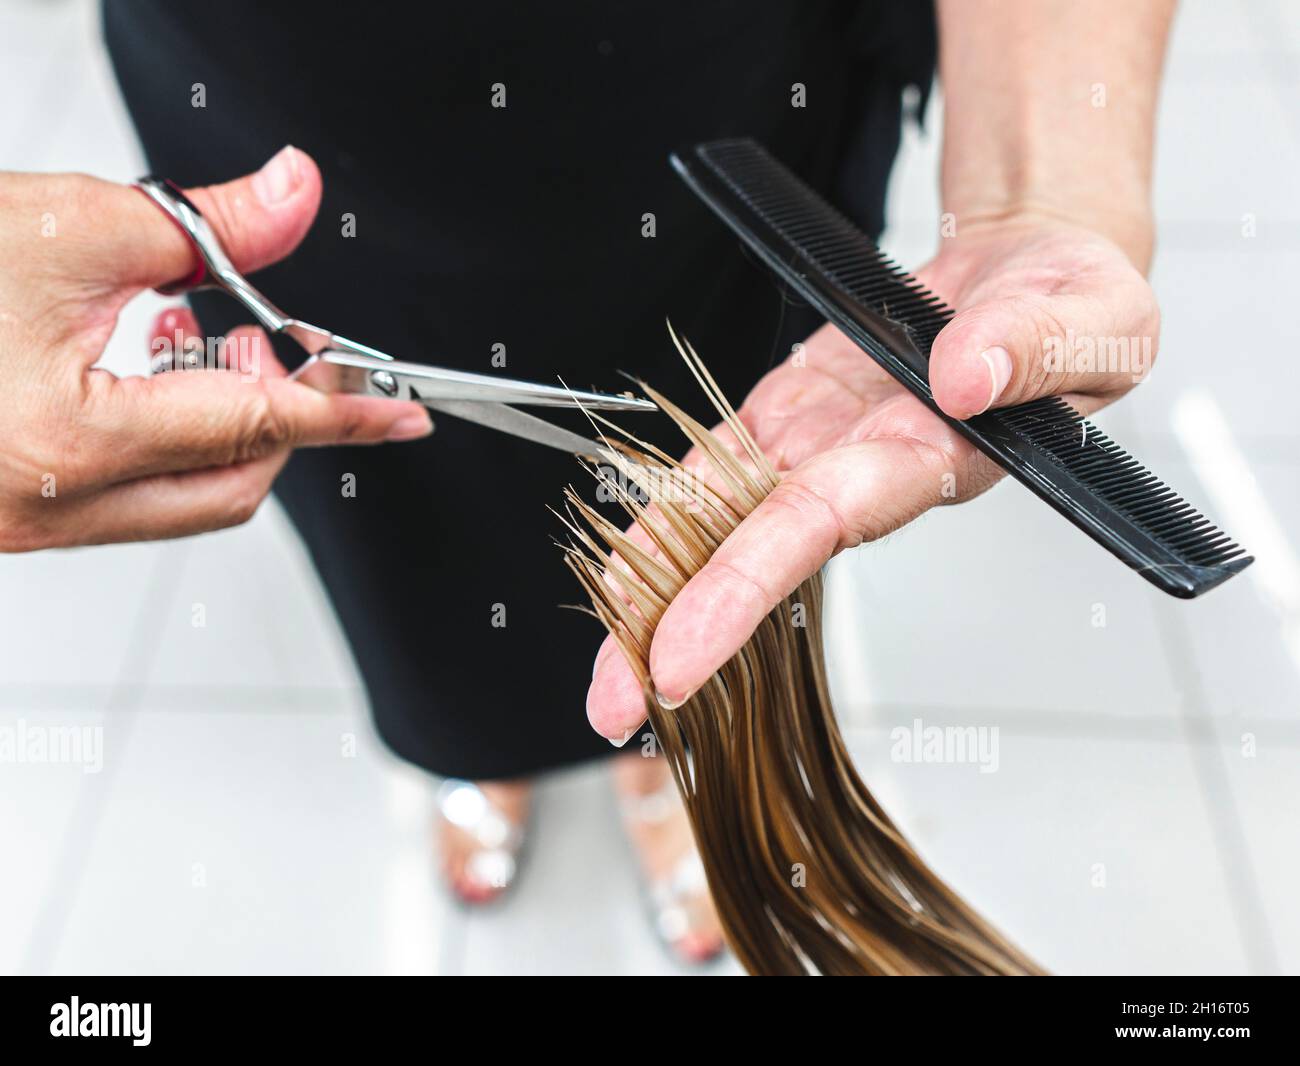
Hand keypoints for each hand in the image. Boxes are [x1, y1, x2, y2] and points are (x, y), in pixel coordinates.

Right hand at [0, 146, 431, 551]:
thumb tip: (294, 193)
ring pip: (181, 502)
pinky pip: (127, 500)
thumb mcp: (68, 224)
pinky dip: (163, 444)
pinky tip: (140, 372)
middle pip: (230, 487)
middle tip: (271, 345)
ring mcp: (24, 524)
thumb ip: (207, 223)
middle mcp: (46, 506)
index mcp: (66, 442)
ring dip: (219, 430)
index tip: (403, 411)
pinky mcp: (11, 518)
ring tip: (194, 342)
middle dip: (275, 418)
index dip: (343, 412)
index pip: (255, 429)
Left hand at [587, 213, 1158, 738]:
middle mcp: (859, 468)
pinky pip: (718, 465)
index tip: (679, 663)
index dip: (743, 589)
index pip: (818, 526)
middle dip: (677, 630)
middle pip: (751, 551)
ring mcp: (817, 444)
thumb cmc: (1071, 306)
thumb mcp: (1092, 316)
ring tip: (599, 674)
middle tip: (611, 706)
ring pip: (722, 521)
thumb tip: (964, 379)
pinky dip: (665, 513)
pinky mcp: (791, 411)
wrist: (1027, 273)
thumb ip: (1035, 349)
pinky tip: (622, 568)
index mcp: (927, 458)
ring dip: (655, 587)